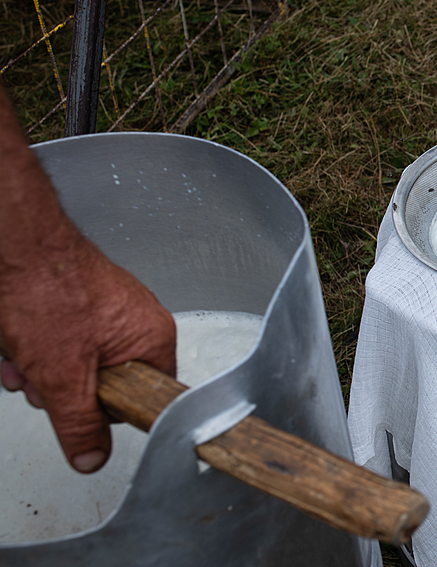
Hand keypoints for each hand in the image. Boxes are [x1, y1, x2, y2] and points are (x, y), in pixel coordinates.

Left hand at [0, 230, 174, 472]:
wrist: (15, 245)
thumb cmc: (46, 290)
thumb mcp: (62, 376)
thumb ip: (80, 425)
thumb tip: (92, 457)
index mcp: (153, 337)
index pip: (144, 400)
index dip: (106, 411)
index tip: (80, 406)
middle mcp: (138, 322)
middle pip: (105, 386)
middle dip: (62, 391)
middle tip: (43, 379)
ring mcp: (108, 311)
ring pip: (76, 366)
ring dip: (41, 371)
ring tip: (23, 357)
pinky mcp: (79, 304)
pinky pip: (62, 344)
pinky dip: (35, 350)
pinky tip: (17, 344)